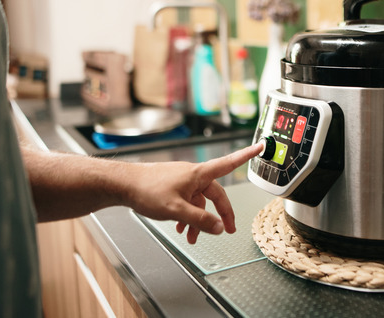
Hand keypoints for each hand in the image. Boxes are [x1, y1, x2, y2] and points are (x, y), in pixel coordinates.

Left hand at [127, 142, 263, 243]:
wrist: (122, 184)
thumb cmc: (147, 190)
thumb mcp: (176, 210)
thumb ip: (199, 220)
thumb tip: (219, 227)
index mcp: (198, 174)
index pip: (228, 163)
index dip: (246, 155)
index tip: (261, 145)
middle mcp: (193, 175)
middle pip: (215, 194)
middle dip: (220, 214)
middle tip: (227, 229)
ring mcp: (182, 181)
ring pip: (198, 201)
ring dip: (198, 219)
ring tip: (192, 238)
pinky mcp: (172, 186)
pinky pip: (187, 201)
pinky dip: (187, 215)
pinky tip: (179, 227)